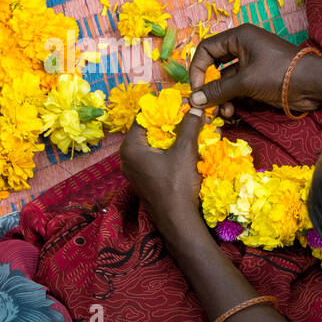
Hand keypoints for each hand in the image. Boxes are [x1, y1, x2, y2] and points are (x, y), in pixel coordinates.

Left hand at [120, 107, 206, 234]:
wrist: (178, 220)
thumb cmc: (177, 185)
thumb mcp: (184, 151)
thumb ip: (188, 126)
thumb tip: (195, 108)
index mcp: (130, 147)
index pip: (143, 117)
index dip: (162, 107)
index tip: (179, 101)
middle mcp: (127, 157)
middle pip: (148, 130)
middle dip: (168, 122)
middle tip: (186, 113)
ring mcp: (134, 170)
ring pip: (152, 144)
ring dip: (170, 136)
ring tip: (188, 127)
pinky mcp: (143, 179)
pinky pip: (154, 157)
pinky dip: (167, 150)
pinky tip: (183, 147)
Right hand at [188, 24, 317, 117]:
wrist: (312, 85)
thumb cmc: (279, 74)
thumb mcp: (245, 82)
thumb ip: (217, 91)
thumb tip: (194, 100)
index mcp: (240, 36)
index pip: (207, 48)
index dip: (197, 68)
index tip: (196, 88)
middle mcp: (244, 46)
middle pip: (215, 66)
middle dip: (209, 87)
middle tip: (205, 104)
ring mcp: (251, 63)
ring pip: (226, 80)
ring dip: (221, 97)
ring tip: (222, 113)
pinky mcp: (258, 78)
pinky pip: (237, 87)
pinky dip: (232, 99)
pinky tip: (231, 112)